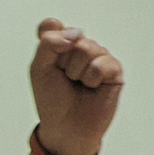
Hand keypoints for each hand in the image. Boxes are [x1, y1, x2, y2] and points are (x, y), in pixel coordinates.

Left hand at [29, 18, 122, 154]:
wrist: (66, 128)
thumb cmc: (52, 101)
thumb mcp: (39, 69)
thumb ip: (48, 44)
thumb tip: (76, 33)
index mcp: (60, 46)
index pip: (52, 26)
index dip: (49, 40)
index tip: (48, 61)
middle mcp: (80, 47)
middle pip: (71, 36)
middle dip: (62, 63)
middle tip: (65, 79)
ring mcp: (98, 57)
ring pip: (86, 48)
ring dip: (76, 71)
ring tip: (79, 84)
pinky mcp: (114, 70)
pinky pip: (101, 62)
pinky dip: (91, 78)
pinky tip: (91, 87)